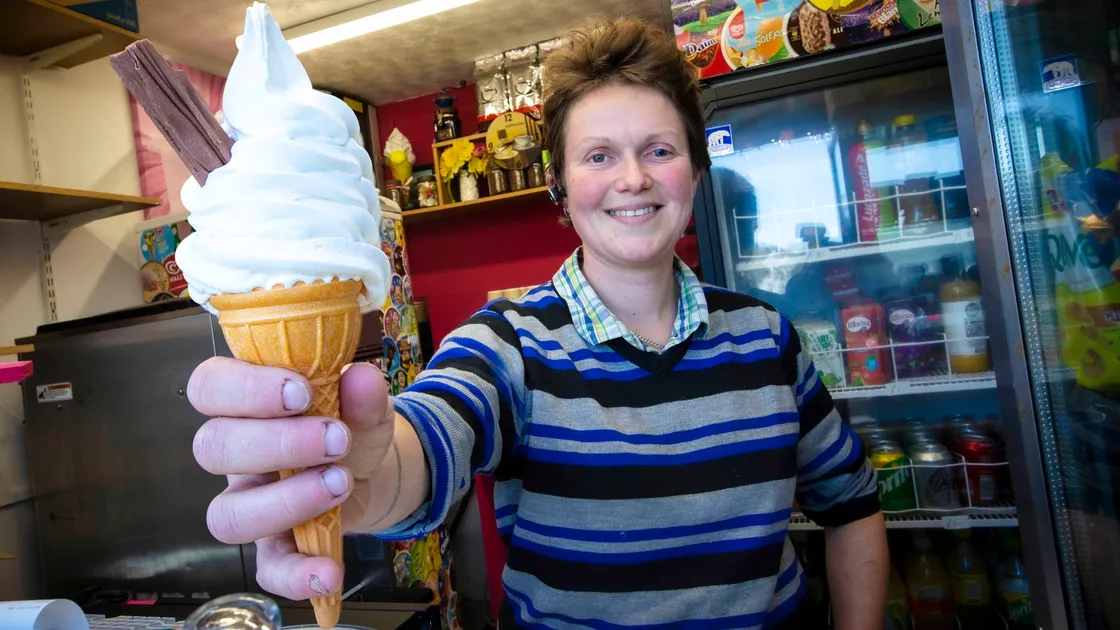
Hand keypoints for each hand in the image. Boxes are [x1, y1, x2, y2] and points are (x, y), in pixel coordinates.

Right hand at [187, 357, 395, 599]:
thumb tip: (361, 379)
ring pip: (228, 514)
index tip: (301, 391)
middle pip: (213, 448)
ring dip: (286, 501)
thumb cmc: (348, 425)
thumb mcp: (362, 403)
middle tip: (337, 438)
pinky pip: (267, 569)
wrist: (371, 471)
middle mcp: (235, 456)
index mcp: (245, 406)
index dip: (245, 389)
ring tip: (340, 483)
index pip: (209, 387)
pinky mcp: (273, 548)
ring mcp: (249, 504)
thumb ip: (362, 393)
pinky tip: (329, 570)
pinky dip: (296, 575)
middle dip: (277, 443)